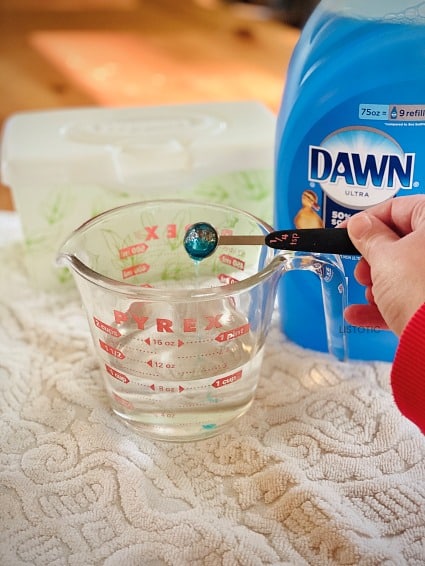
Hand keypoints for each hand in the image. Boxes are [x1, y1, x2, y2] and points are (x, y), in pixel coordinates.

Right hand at [343, 195, 424, 335]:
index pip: (399, 208)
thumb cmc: (421, 291)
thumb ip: (369, 237)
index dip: (368, 220)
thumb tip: (359, 224)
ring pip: (403, 273)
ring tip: (369, 294)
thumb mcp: (384, 258)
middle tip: (362, 269)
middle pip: (401, 243)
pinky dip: (383, 306)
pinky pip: (407, 299)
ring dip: (377, 284)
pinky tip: (359, 314)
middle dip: (374, 259)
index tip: (347, 232)